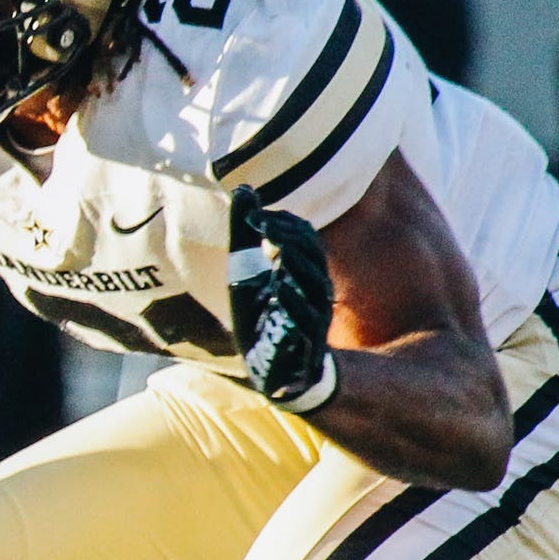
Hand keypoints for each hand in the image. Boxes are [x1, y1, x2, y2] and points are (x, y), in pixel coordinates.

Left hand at [230, 185, 335, 408]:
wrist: (273, 371)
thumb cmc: (261, 316)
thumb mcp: (247, 273)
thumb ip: (246, 234)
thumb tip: (242, 188)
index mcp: (306, 272)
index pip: (305, 237)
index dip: (283, 221)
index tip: (254, 211)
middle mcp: (316, 291)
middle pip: (310, 255)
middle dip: (285, 235)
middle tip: (258, 220)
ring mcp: (314, 317)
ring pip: (314, 283)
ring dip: (293, 260)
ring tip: (272, 241)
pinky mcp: (305, 344)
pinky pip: (306, 321)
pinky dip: (291, 302)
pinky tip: (276, 286)